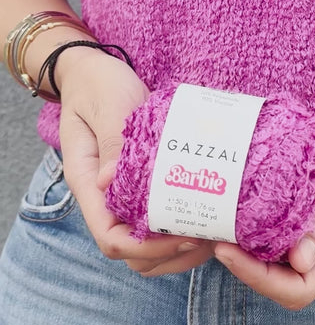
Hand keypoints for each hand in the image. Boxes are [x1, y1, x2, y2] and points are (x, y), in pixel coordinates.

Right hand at [57, 47, 212, 274]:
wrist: (94, 71)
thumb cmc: (98, 84)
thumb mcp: (106, 105)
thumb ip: (111, 141)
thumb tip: (112, 182)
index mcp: (89, 182)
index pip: (110, 237)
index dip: (147, 247)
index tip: (185, 235)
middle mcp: (104, 197)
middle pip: (133, 250)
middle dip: (171, 253)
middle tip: (211, 235)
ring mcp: (123, 193)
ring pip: (146, 242)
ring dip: (179, 247)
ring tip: (215, 232)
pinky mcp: (141, 184)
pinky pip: (157, 217)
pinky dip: (181, 225)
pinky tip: (207, 214)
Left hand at [214, 96, 314, 308]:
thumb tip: (298, 262)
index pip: (304, 285)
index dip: (262, 278)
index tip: (229, 250)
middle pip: (290, 280)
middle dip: (251, 268)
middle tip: (218, 237)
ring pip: (285, 261)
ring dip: (254, 252)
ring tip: (223, 228)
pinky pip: (288, 233)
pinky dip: (264, 230)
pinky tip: (244, 213)